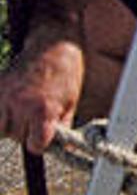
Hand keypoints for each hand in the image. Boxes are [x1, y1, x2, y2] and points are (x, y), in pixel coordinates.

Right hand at [0, 39, 83, 153]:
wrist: (52, 46)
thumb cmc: (66, 75)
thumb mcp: (71, 103)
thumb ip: (63, 127)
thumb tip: (61, 148)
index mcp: (43, 110)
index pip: (35, 145)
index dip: (41, 143)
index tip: (43, 137)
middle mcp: (21, 104)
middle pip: (17, 137)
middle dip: (26, 132)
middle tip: (35, 118)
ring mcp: (5, 95)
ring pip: (1, 128)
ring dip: (10, 124)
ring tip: (23, 111)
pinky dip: (1, 113)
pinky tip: (11, 107)